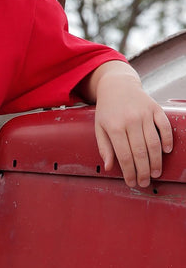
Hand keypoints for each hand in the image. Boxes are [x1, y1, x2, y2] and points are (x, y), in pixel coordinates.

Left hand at [93, 70, 172, 187]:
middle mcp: (130, 120)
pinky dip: (167, 139)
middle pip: (140, 152)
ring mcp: (144, 114)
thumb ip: (104, 147)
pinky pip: (165, 126)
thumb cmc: (107, 110)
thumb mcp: (99, 127)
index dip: (129, 172)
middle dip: (143, 171)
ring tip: (155, 173)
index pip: (124, 155)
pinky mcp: (155, 108)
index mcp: (114, 127)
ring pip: (153, 142)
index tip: (131, 182)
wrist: (117, 85)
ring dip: (156, 161)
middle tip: (145, 182)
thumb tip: (109, 167)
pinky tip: (166, 151)